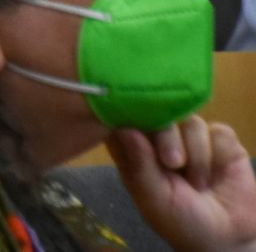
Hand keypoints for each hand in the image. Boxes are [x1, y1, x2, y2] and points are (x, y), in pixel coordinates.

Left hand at [107, 116, 255, 251]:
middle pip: (158, 113)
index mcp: (135, 152)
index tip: (133, 124)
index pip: (123, 120)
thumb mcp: (154, 199)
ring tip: (197, 184)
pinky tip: (215, 175)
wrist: (226, 237)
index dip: (126, 116)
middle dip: (166, 137)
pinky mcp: (221, 141)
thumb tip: (125, 130)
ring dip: (195, 154)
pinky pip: (218, 131)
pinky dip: (215, 154)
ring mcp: (191, 138)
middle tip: (173, 164)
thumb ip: (140, 166)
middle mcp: (161, 139)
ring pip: (190, 121)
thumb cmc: (180, 221)